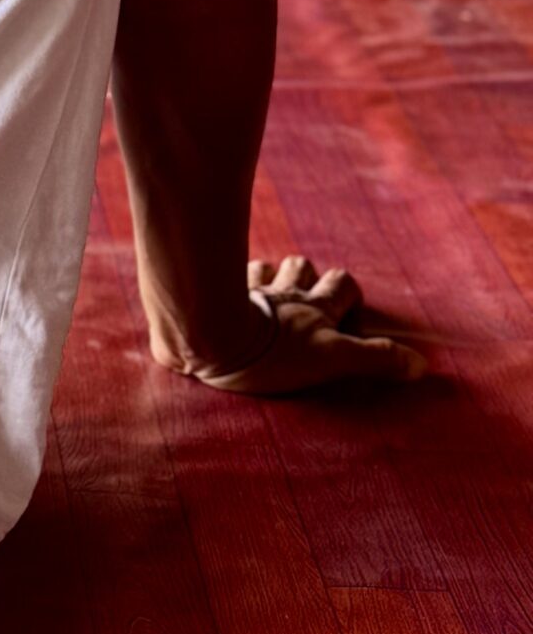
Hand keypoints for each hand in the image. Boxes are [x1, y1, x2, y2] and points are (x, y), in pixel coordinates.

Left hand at [192, 254, 426, 393]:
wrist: (211, 338)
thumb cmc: (275, 352)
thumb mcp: (333, 359)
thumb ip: (376, 360)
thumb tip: (422, 367)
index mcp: (312, 307)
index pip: (342, 283)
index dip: (348, 293)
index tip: (346, 313)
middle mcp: (281, 292)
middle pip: (301, 266)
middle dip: (305, 277)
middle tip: (302, 301)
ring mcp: (246, 290)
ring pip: (262, 266)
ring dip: (266, 276)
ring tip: (262, 295)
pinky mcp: (212, 297)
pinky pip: (219, 278)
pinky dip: (223, 283)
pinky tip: (218, 296)